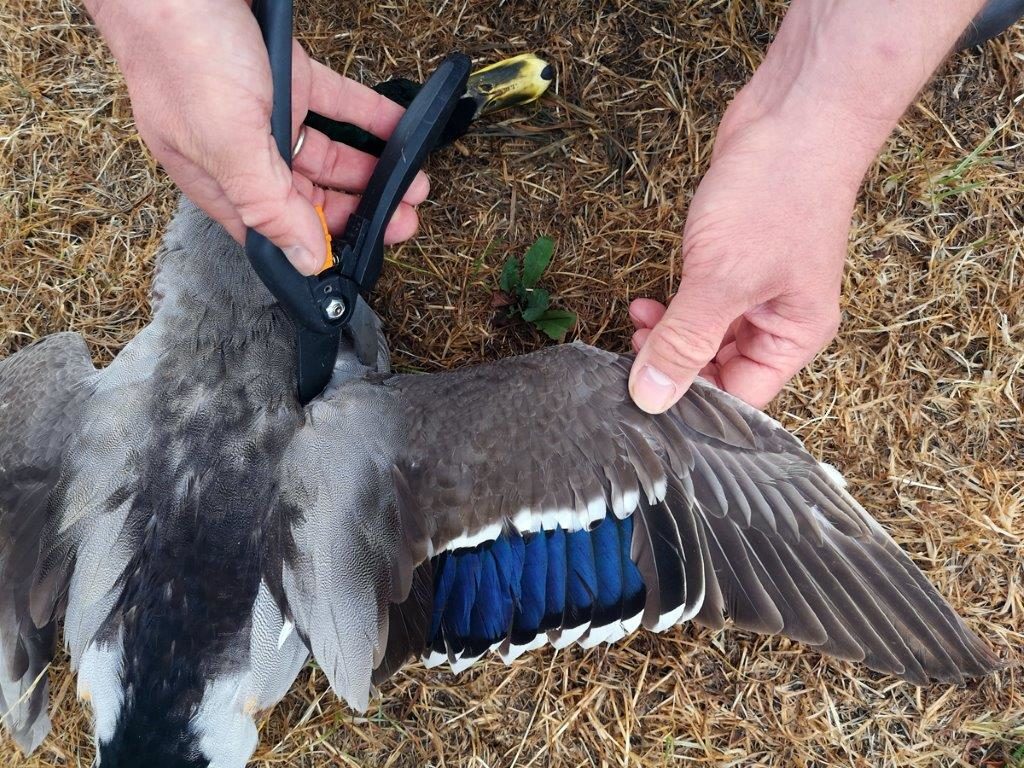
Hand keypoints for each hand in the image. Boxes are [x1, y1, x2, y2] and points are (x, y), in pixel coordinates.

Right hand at [86, 0, 428, 274]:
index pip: (276, 231)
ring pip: (328, 154)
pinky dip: (370, 117)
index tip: (364, 253)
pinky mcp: (288, 73)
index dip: (319, 246)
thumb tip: (303, 259)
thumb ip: (268, 204)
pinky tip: (399, 130)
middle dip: (358, 212)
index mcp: (219, 178)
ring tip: (414, 185)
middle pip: (309, 197)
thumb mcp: (226, 142)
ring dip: (371, 171)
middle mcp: (242, 151)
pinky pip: (338, 104)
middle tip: (403, 221)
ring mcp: (266, 112)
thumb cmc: (181, 49)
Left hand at [627, 110, 851, 410]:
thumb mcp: (721, 280)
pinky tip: (645, 303)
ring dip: (667, 336)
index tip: (644, 399)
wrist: (793, 115)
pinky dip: (672, 308)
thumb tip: (651, 397)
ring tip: (635, 323)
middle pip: (720, 370)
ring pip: (705, 336)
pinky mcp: (733, 261)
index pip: (741, 398)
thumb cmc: (776, 195)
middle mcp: (778, 320)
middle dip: (674, 367)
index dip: (692, 403)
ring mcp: (756, 289)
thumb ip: (684, 341)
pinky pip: (699, 302)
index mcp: (794, 336)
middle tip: (631, 359)